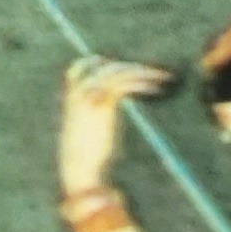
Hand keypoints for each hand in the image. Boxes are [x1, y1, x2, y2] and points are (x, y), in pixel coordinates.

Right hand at [57, 53, 166, 191]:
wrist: (78, 170)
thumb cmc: (81, 163)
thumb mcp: (81, 142)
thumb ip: (87, 132)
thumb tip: (96, 136)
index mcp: (71, 103)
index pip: (74, 73)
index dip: (88, 64)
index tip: (104, 61)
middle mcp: (78, 95)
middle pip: (103, 69)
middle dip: (126, 68)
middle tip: (146, 71)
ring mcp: (90, 98)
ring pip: (117, 73)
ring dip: (139, 72)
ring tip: (160, 76)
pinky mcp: (104, 105)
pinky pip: (124, 85)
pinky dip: (140, 83)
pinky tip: (155, 88)